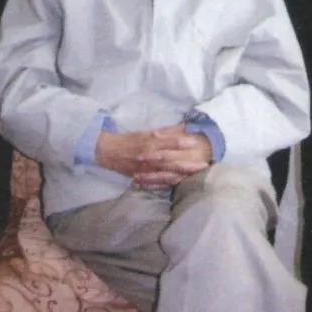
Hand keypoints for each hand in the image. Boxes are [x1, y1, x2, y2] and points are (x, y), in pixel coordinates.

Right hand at [96, 123, 211, 189]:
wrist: (108, 151)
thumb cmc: (130, 140)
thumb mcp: (147, 132)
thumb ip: (167, 131)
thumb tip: (185, 127)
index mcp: (151, 141)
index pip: (170, 141)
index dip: (184, 142)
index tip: (197, 143)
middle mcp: (149, 155)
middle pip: (171, 160)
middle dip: (188, 163)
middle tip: (204, 165)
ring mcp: (146, 168)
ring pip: (166, 173)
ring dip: (181, 175)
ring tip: (195, 176)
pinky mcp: (142, 177)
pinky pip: (157, 182)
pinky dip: (168, 183)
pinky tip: (179, 184)